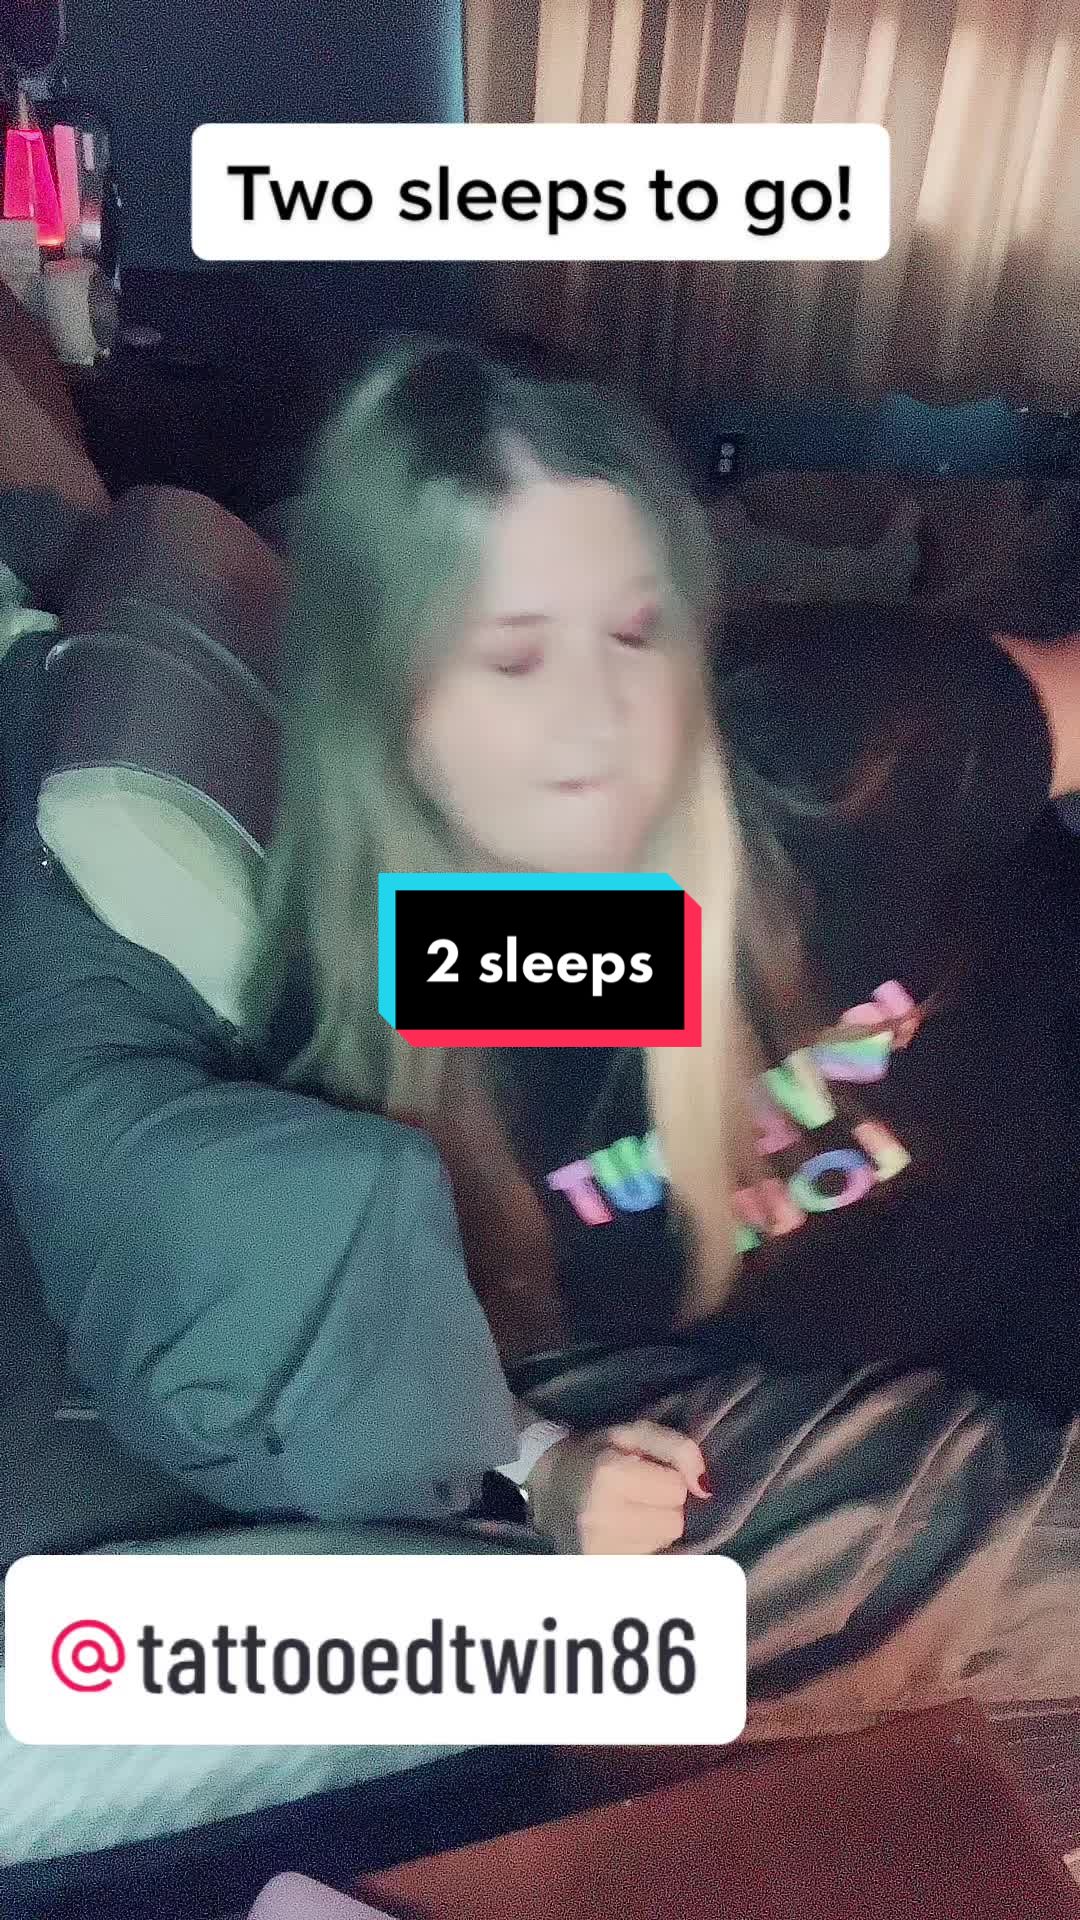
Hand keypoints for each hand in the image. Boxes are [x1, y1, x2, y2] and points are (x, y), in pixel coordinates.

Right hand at [525, 1419, 710, 1553]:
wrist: (549, 1482)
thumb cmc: (597, 1452)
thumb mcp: (636, 1433)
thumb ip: (679, 1449)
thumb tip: (705, 1488)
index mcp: (609, 1476)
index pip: (676, 1490)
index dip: (668, 1478)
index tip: (646, 1473)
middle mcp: (601, 1518)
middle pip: (673, 1524)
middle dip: (664, 1508)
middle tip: (639, 1496)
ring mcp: (597, 1552)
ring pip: (662, 1547)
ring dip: (655, 1531)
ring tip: (631, 1515)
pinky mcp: (599, 1571)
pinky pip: (650, 1565)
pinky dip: (644, 1550)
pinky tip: (626, 1535)